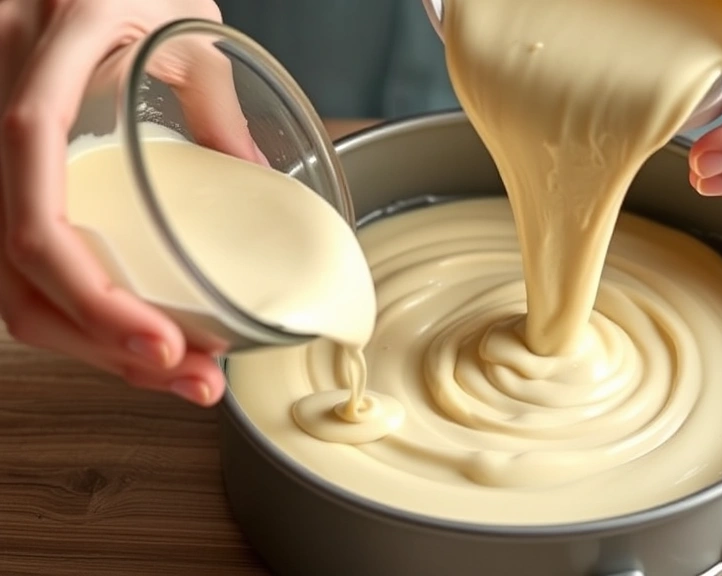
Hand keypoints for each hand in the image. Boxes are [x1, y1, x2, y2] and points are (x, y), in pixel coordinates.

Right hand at [0, 0, 254, 405]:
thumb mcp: (183, 22)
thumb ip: (213, 100)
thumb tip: (256, 180)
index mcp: (37, 72)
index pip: (34, 213)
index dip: (93, 300)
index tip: (165, 349)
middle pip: (18, 276)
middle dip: (108, 349)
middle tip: (192, 379)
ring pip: (8, 282)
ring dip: (95, 344)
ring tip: (177, 370)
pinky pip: (15, 257)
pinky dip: (74, 307)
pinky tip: (127, 330)